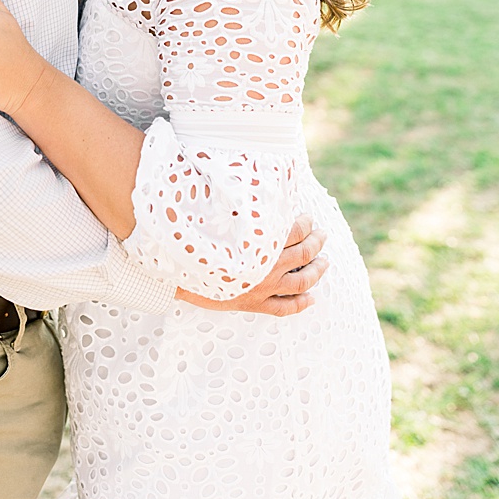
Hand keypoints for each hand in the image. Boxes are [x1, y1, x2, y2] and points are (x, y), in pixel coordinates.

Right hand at [177, 214, 328, 316]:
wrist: (173, 274)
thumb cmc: (191, 242)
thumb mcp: (215, 218)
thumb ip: (237, 210)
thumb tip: (252, 190)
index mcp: (257, 244)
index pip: (294, 231)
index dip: (305, 223)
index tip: (308, 217)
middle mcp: (265, 266)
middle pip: (303, 254)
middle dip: (317, 242)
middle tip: (323, 234)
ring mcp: (261, 287)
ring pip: (302, 281)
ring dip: (317, 270)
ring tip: (325, 262)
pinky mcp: (253, 303)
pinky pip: (284, 307)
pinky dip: (301, 303)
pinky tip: (312, 298)